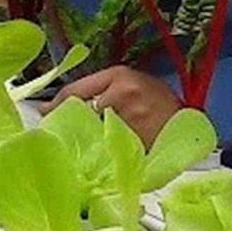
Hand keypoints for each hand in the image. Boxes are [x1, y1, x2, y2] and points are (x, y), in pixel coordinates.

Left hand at [58, 66, 188, 144]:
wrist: (188, 126)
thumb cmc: (161, 104)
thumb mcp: (133, 84)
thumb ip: (102, 89)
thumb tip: (60, 104)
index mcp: (119, 75)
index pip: (74, 91)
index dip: (55, 104)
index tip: (43, 113)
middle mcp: (120, 94)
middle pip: (78, 111)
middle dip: (68, 122)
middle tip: (60, 131)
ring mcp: (127, 119)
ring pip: (88, 130)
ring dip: (82, 137)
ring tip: (83, 142)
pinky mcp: (132, 141)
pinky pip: (103, 146)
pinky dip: (97, 151)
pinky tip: (98, 154)